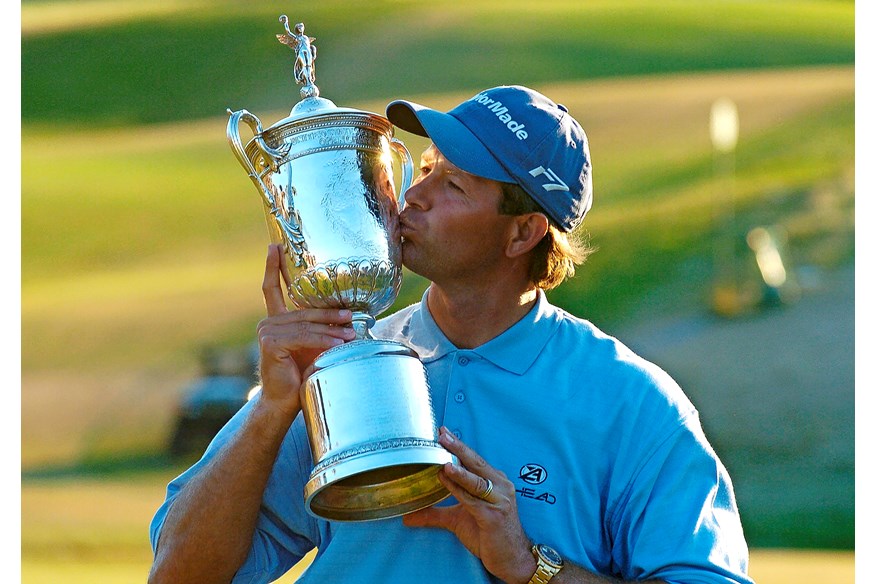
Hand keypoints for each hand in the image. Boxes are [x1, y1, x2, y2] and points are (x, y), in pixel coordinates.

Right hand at [256, 244, 355, 415]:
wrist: (285, 401)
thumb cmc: (301, 374)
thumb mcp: (313, 346)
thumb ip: (320, 329)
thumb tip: (350, 317)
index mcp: (276, 320)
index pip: (273, 289)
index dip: (273, 266)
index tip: (274, 245)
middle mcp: (268, 323)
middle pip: (304, 311)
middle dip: (331, 313)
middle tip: (353, 314)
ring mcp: (267, 332)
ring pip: (306, 325)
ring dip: (332, 329)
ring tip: (352, 331)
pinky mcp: (271, 343)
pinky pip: (303, 337)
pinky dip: (323, 341)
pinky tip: (337, 345)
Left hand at [403, 427, 536, 583]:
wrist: (512, 558)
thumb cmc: (489, 535)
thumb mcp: (459, 520)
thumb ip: (435, 514)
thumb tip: (408, 516)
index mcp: (495, 482)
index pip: (474, 460)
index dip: (458, 446)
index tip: (442, 432)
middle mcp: (500, 487)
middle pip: (476, 463)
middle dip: (458, 448)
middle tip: (442, 434)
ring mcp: (499, 501)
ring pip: (476, 480)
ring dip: (459, 470)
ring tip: (444, 461)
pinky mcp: (493, 516)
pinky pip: (473, 500)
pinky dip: (458, 489)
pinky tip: (446, 480)